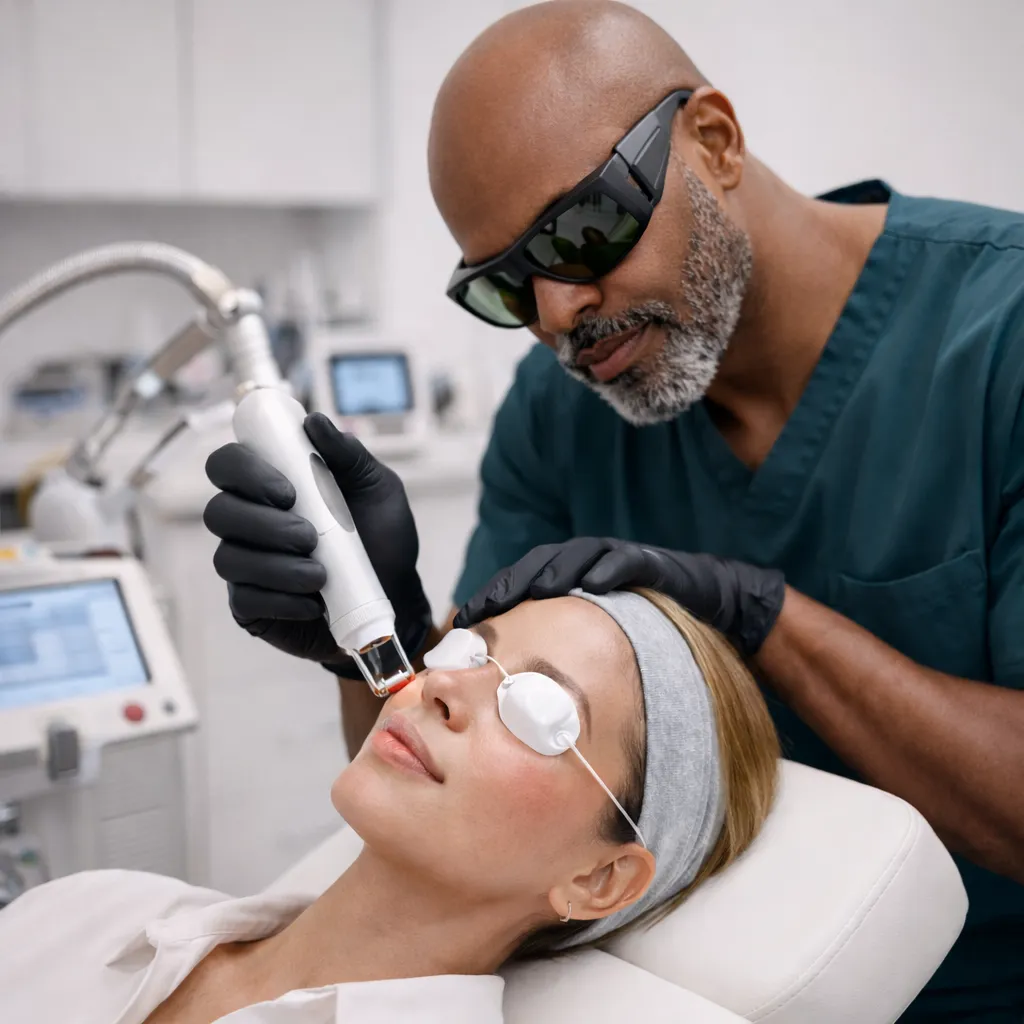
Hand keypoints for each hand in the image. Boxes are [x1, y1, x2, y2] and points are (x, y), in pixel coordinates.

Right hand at [203, 412, 433, 674]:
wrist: (397, 598)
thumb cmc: (382, 538)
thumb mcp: (377, 489)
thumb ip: (347, 454)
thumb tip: (314, 421)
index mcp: (270, 485)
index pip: (227, 465)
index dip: (244, 472)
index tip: (287, 491)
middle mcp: (248, 522)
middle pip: (218, 512)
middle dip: (262, 524)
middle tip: (309, 537)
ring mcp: (246, 566)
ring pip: (228, 559)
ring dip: (275, 566)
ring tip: (320, 576)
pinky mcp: (251, 608)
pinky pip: (245, 601)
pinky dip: (281, 601)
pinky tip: (314, 604)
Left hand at [454, 537, 784, 655]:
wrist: (716, 609)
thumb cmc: (655, 636)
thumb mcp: (602, 651)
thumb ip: (567, 664)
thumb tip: (522, 707)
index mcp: (571, 586)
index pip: (522, 586)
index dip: (494, 598)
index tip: (465, 621)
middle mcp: (590, 568)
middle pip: (538, 568)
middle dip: (509, 586)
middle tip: (484, 608)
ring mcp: (618, 561)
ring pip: (576, 559)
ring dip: (551, 573)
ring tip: (530, 591)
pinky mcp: (650, 563)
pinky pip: (625, 562)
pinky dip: (610, 569)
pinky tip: (596, 583)